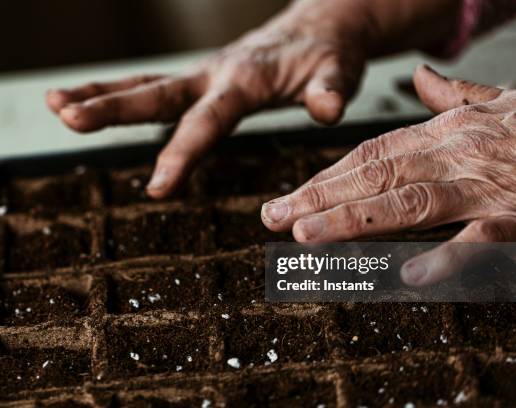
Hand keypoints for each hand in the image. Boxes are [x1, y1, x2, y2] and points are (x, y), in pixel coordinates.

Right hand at [45, 0, 382, 197]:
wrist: (318, 26)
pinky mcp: (199, 81)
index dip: (181, 153)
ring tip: (52, 105)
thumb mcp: (339, 71)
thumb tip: (328, 110)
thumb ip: (330, 90)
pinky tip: (85, 104)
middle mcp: (214, 74)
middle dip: (111, 107)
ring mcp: (202, 76)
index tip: (156, 188)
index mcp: (246, 80)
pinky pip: (152, 86)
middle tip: (66, 117)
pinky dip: (117, 94)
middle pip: (156, 92)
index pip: (207, 120)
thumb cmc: (328, 54)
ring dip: (98, 95)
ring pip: (143, 84)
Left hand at [261, 65, 515, 284]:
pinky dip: (449, 256)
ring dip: (356, 221)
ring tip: (308, 238)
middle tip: (274, 218)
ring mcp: (489, 185)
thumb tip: (420, 74)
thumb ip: (455, 93)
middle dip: (321, 197)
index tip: (288, 199)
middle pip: (375, 174)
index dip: (326, 177)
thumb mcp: (501, 100)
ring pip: (411, 202)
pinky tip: (408, 276)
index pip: (370, 153)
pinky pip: (483, 237)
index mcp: (447, 132)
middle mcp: (458, 154)